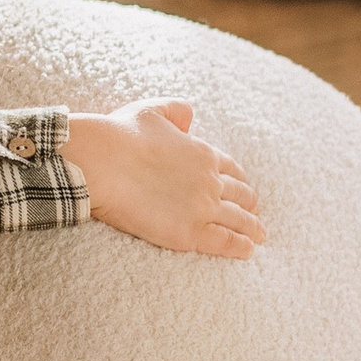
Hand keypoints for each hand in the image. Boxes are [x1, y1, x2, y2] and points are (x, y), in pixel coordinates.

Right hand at [64, 101, 261, 257]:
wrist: (103, 162)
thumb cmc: (121, 135)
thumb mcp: (152, 110)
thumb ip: (176, 111)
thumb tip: (190, 117)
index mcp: (203, 153)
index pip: (232, 170)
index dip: (240, 181)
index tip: (243, 190)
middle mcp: (209, 181)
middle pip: (241, 196)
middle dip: (249, 205)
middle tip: (253, 214)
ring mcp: (203, 208)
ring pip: (239, 221)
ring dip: (252, 228)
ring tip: (258, 237)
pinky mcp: (190, 233)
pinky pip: (226, 242)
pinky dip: (241, 246)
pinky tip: (248, 250)